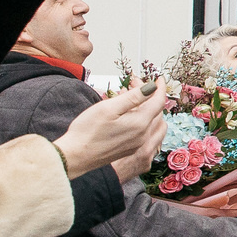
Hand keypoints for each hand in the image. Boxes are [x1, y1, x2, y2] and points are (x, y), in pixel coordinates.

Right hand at [54, 86, 168, 178]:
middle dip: (148, 94)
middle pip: (154, 110)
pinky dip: (137, 117)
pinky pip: (141, 129)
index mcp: (140, 123)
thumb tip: (150, 88)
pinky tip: (123, 112)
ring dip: (142, 105)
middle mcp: (142, 135)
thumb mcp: (109, 108)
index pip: (158, 102)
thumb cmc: (87, 132)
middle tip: (134, 83)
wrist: (76, 157)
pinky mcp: (129, 149)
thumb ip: (133, 97)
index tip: (159, 79)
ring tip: (126, 95)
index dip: (160, 88)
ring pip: (148, 120)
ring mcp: (137, 144)